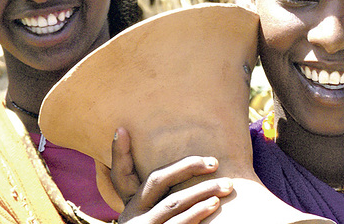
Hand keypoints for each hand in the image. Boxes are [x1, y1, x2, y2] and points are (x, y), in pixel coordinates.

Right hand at [111, 127, 233, 223]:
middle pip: (156, 182)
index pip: (119, 175)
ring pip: (172, 204)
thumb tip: (175, 177)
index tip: (122, 129)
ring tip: (225, 184)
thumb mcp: (146, 219)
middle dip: (186, 167)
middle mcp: (132, 217)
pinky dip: (197, 213)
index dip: (118, 153)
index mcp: (128, 207)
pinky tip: (213, 205)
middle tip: (214, 161)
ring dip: (202, 190)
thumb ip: (152, 201)